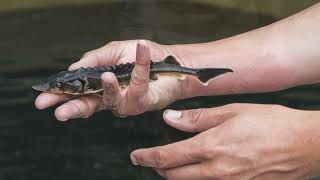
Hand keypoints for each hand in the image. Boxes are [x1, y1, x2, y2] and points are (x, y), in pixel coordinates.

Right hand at [35, 40, 185, 119]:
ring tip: (106, 76)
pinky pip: (138, 84)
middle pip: (88, 106)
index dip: (62, 97)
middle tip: (59, 112)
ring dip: (108, 87)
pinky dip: (141, 64)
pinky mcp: (142, 101)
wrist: (169, 59)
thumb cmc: (143, 55)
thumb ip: (95, 59)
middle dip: (73, 108)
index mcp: (101, 85)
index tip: (45, 99)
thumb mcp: (114, 50)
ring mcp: (126, 101)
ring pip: (112, 99)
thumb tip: (74, 68)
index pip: (78, 93)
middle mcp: (111, 97)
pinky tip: (140, 49)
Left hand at [131, 104, 319, 179]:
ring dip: (176, 176)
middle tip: (151, 161)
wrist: (304, 144)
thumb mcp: (232, 112)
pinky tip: (200, 171)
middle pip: (174, 176)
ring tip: (172, 166)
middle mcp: (217, 170)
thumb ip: (198, 118)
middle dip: (158, 169)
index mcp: (212, 147)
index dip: (148, 157)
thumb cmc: (271, 124)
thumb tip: (171, 118)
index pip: (168, 157)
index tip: (137, 156)